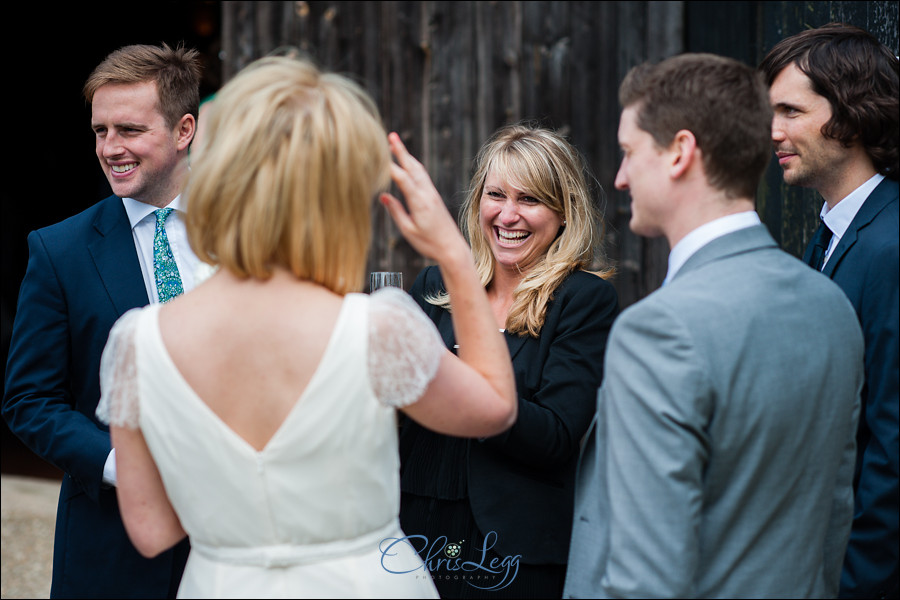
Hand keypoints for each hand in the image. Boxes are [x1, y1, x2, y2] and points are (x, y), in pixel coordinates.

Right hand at [380, 132, 468, 261]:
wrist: (452, 248)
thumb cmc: (429, 243)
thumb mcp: (409, 231)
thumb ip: (396, 212)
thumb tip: (384, 195)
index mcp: (420, 202)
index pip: (402, 179)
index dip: (389, 166)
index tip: (377, 155)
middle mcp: (427, 194)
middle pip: (412, 167)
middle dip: (401, 151)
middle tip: (391, 135)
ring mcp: (432, 194)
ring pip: (418, 169)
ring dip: (407, 155)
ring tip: (396, 144)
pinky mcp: (434, 196)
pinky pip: (422, 176)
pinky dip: (413, 165)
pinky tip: (408, 162)